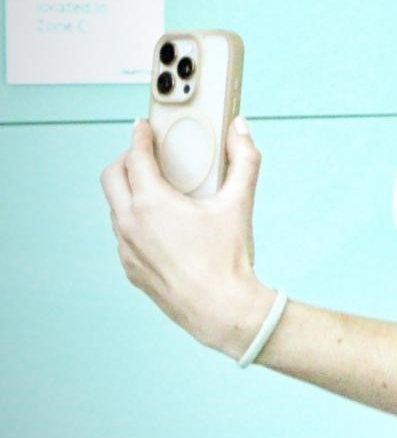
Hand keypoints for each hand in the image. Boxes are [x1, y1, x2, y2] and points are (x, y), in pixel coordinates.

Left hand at [100, 117, 271, 357]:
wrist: (221, 310)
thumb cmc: (228, 260)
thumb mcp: (239, 203)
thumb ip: (244, 160)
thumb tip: (239, 128)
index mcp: (152, 204)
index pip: (135, 156)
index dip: (139, 136)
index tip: (143, 127)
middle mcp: (130, 224)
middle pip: (112, 177)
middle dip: (126, 159)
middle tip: (146, 155)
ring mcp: (127, 249)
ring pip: (116, 207)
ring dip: (130, 191)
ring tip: (158, 190)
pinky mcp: (131, 268)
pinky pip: (125, 235)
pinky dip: (137, 221)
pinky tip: (163, 226)